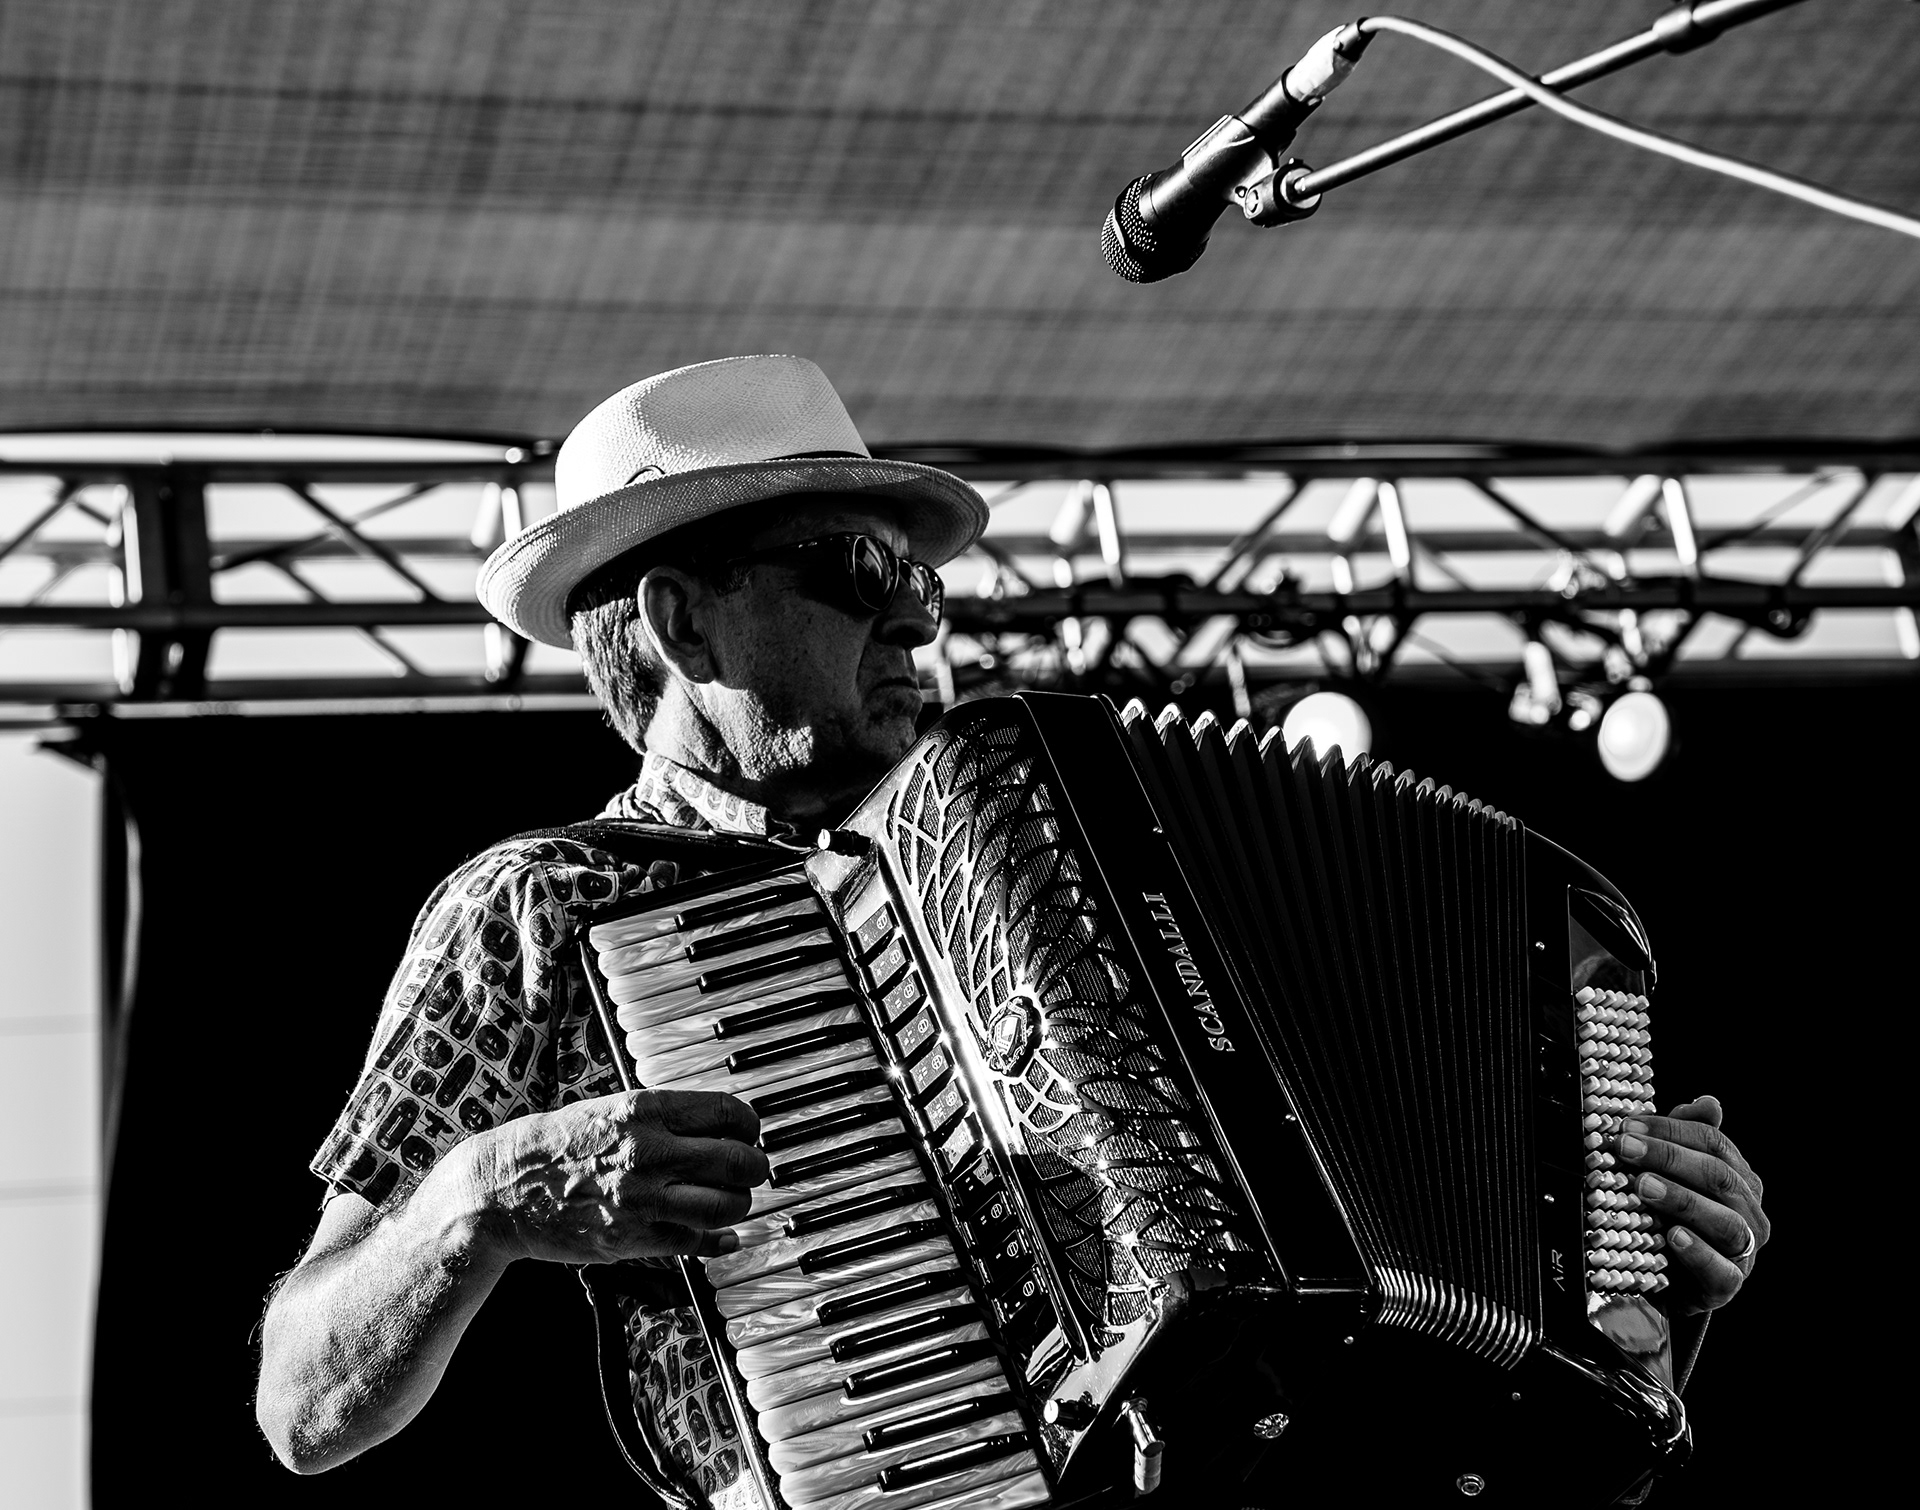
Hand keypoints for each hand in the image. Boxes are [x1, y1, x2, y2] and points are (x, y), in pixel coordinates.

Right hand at [473, 1089, 768, 1265]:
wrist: (500, 1190)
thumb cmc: (554, 1144)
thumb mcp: (609, 1109)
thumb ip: (662, 1117)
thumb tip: (714, 1125)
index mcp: (644, 1110)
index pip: (729, 1113)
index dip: (750, 1126)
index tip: (750, 1134)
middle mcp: (649, 1151)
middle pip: (738, 1161)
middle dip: (755, 1168)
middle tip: (752, 1171)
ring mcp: (642, 1198)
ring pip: (726, 1205)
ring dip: (739, 1205)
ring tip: (733, 1201)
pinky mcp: (632, 1239)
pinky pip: (696, 1242)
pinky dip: (718, 1241)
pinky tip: (723, 1237)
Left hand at [1614, 1095, 1766, 1313]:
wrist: (1668, 1279)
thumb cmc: (1671, 1217)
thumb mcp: (1673, 1175)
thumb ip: (1686, 1138)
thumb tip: (1709, 1102)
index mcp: (1739, 1178)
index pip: (1714, 1142)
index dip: (1671, 1129)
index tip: (1628, 1125)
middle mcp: (1749, 1212)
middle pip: (1719, 1176)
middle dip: (1669, 1158)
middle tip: (1626, 1148)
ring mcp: (1743, 1251)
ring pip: (1725, 1222)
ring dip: (1682, 1200)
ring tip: (1643, 1187)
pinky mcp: (1728, 1285)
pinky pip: (1721, 1270)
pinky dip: (1698, 1252)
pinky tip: (1672, 1236)